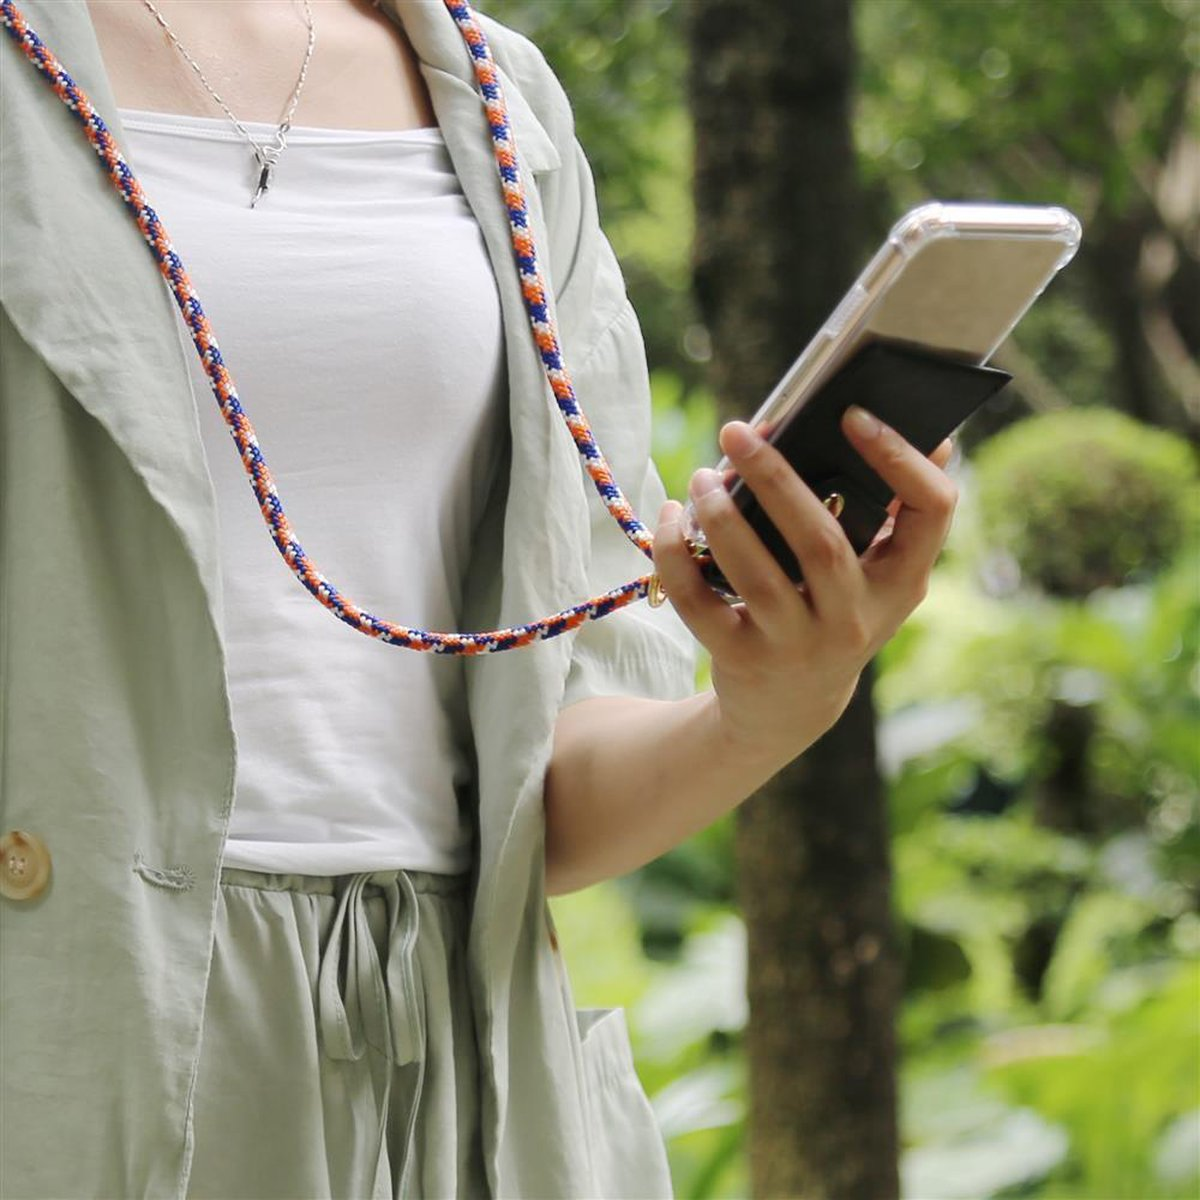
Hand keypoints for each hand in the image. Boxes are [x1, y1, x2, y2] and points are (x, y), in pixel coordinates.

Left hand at [650, 406, 956, 768]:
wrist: (790, 707)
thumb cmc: (834, 614)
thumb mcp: (879, 577)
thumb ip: (897, 516)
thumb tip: (937, 441)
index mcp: (901, 583)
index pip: (930, 512)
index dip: (898, 459)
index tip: (852, 413)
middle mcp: (854, 618)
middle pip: (821, 543)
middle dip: (776, 480)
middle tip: (738, 432)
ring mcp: (796, 644)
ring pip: (754, 574)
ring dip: (720, 517)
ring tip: (702, 476)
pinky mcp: (741, 658)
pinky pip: (699, 603)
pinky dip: (676, 555)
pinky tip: (671, 517)